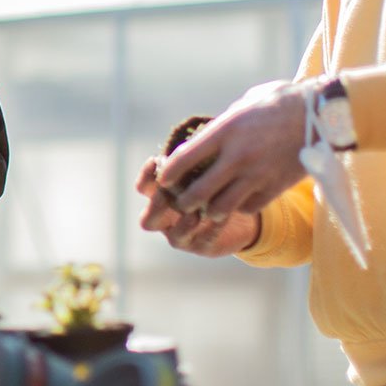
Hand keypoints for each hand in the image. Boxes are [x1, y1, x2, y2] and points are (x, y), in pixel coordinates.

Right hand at [135, 156, 259, 255]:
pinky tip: (221, 217)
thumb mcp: (206, 166)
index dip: (146, 177)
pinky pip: (203, 242)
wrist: (242, 207)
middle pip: (147, 220)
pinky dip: (211, 229)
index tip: (157, 161)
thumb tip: (192, 137)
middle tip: (172, 192)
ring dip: (184, 224)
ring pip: (174, 237)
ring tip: (197, 212)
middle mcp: (168, 219)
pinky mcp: (204, 247)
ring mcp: (184, 236)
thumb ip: (194, 158)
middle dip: (158, 207)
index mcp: (161, 196)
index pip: (143, 188)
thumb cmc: (218, 178)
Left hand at [159, 80, 309, 220]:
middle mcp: (237, 156)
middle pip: (198, 192)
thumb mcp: (244, 105)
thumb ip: (224, 125)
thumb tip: (207, 136)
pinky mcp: (276, 187)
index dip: (168, 173)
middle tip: (180, 203)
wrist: (323, 115)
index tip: (163, 180)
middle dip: (184, 202)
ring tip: (206, 209)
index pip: (184, 159)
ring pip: (222, 207)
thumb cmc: (280, 102)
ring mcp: (257, 175)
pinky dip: (240, 207)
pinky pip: (249, 207)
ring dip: (210, 211)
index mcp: (225, 131)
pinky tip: (238, 202)